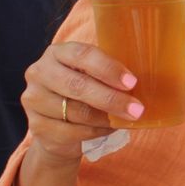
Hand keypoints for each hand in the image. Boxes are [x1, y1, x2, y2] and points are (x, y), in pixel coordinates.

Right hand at [21, 42, 142, 164]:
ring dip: (106, 118)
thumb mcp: (94, 76)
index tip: (132, 81)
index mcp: (57, 52)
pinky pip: (72, 132)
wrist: (57, 126)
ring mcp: (34, 99)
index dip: (108, 68)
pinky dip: (95, 132)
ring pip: (76, 112)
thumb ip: (111, 73)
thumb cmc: (84, 92)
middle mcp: (40, 72)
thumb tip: (151, 81)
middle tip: (137, 109)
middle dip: (111, 99)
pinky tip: (108, 129)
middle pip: (77, 85)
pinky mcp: (35, 125)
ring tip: (126, 120)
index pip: (82, 55)